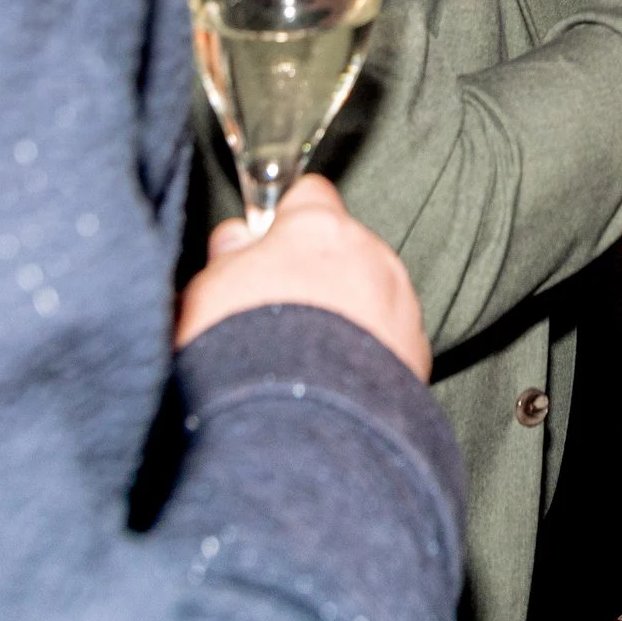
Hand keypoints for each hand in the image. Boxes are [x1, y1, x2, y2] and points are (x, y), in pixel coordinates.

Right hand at [173, 176, 429, 380]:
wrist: (294, 424)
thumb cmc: (242, 353)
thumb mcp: (206, 293)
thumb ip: (228, 256)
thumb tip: (236, 239)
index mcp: (319, 230)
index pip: (310, 196)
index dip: (287, 220)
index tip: (270, 243)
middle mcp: (371, 257)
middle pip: (344, 250)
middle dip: (318, 274)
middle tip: (278, 314)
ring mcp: (400, 303)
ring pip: (371, 295)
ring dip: (346, 315)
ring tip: (304, 358)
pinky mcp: (416, 350)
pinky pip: (389, 338)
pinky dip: (368, 352)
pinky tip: (332, 381)